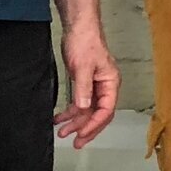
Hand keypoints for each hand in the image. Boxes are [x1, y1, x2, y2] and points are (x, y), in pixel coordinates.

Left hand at [54, 23, 119, 148]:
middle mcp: (106, 87)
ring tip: (62, 132)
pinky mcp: (85, 84)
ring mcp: (96, 86)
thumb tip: (83, 108)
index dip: (94, 124)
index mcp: (110, 83)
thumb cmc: (85, 42)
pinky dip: (70, 112)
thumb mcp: (82, 67)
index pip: (106, 110)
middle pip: (99, 114)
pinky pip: (80, 103)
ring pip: (88, 111)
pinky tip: (60, 118)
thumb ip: (83, 89)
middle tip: (75, 142)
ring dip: (76, 122)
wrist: (79, 28)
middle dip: (86, 129)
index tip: (81, 134)